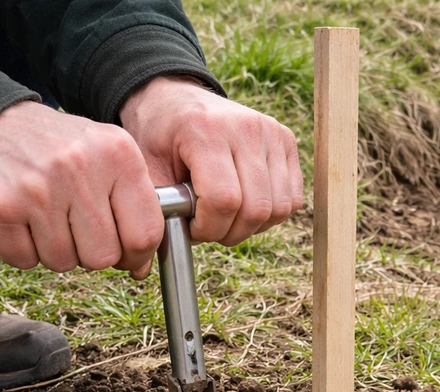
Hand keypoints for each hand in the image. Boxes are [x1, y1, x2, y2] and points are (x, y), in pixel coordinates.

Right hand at [0, 101, 163, 278]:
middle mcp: (78, 166)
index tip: (124, 251)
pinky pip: (25, 260)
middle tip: (73, 224)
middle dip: (90, 251)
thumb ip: (135, 210)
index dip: (136, 254)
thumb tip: (141, 270)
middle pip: (103, 257)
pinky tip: (19, 218)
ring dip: (55, 250)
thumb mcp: (107, 161)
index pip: (145, 233)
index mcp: (118, 153)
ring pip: (63, 262)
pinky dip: (21, 249)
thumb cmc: (58, 152)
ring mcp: (36, 187)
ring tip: (44, 215)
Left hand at [119, 76, 303, 245]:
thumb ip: (159, 205)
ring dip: (253, 226)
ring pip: (279, 208)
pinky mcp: (286, 140)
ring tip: (228, 215)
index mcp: (205, 131)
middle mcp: (245, 127)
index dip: (209, 228)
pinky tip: (246, 205)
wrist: (176, 98)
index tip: (193, 226)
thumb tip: (167, 246)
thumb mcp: (147, 167)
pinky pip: (293, 199)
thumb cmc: (158, 137)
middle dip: (231, 232)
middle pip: (256, 208)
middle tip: (210, 226)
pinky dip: (271, 214)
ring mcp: (271, 132)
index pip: (224, 200)